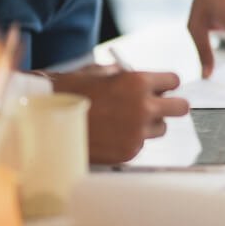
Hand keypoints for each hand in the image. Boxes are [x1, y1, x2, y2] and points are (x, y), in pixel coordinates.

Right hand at [50, 66, 189, 163]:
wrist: (44, 123)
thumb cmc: (68, 93)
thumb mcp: (97, 73)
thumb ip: (124, 75)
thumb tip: (140, 79)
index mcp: (137, 82)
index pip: (173, 81)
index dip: (166, 83)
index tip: (162, 87)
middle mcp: (143, 108)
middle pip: (180, 108)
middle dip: (171, 105)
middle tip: (159, 105)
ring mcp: (138, 133)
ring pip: (161, 128)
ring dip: (150, 124)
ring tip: (125, 120)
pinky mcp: (129, 152)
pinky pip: (141, 143)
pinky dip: (131, 139)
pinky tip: (111, 134)